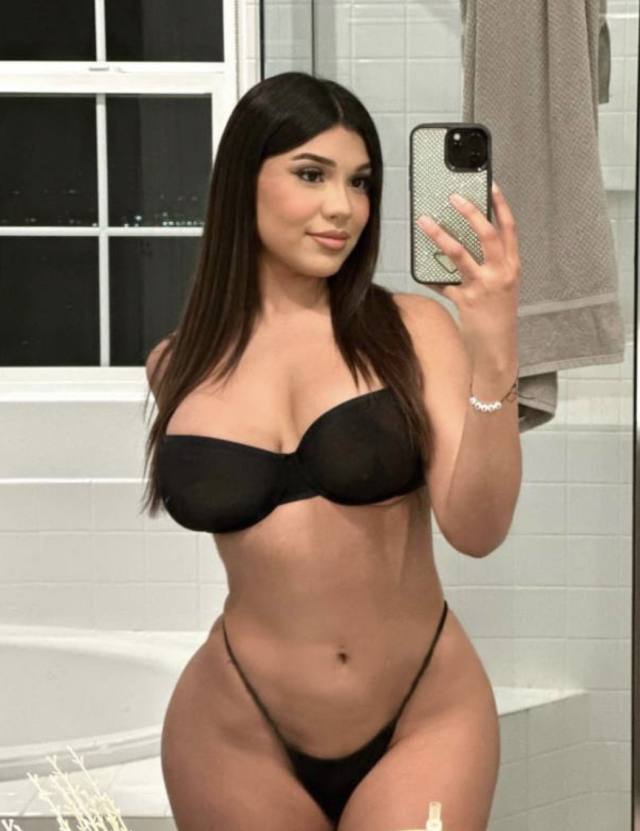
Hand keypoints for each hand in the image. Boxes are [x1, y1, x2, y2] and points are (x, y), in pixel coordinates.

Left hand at [416, 180, 520, 366]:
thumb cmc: (497, 315)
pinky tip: (421, 271)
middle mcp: (501, 273)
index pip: (509, 228)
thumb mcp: (501, 286)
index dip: (500, 205)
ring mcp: (484, 287)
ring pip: (460, 254)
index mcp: (512, 266)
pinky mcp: (466, 301)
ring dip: (440, 235)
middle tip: (453, 197)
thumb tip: (464, 243)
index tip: (490, 185)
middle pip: (486, 234)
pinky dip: (431, 276)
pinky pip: (443, 283)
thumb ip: (489, 266)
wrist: (497, 348)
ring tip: (425, 222)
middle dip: (469, 213)